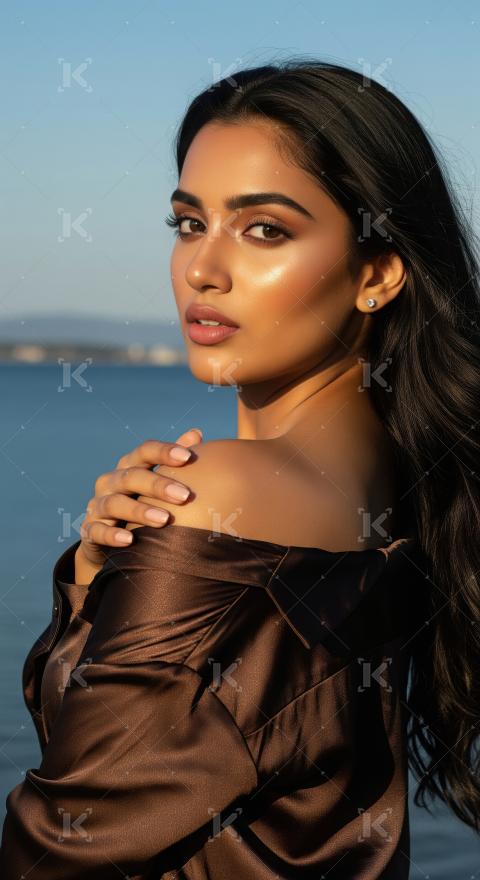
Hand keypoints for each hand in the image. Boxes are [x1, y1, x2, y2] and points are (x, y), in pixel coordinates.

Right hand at [76, 428, 201, 577]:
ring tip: (164, 520)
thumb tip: (196, 433)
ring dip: (139, 511)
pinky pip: (97, 531)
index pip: (144, 451)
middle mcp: (111, 482)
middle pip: (132, 477)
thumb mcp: (155, 482)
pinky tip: (129, 540)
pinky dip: (112, 535)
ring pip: (115, 503)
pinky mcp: (89, 530)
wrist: (108, 539)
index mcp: (129, 467)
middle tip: (185, 496)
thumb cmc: (141, 503)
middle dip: (158, 485)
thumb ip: (173, 460)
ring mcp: (97, 505)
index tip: (187, 457)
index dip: (164, 452)